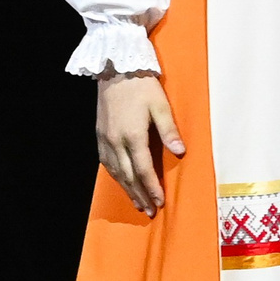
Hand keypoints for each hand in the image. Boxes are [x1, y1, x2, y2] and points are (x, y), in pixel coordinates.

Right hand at [96, 74, 183, 215]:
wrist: (115, 69)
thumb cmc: (141, 85)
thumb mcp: (160, 105)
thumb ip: (169, 131)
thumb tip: (180, 152)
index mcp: (133, 135)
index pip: (143, 169)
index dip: (152, 188)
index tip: (160, 202)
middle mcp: (116, 140)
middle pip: (128, 175)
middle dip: (140, 194)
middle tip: (149, 211)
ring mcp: (105, 138)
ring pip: (116, 171)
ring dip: (127, 189)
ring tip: (137, 203)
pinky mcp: (100, 134)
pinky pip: (106, 162)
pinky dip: (115, 176)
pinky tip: (121, 181)